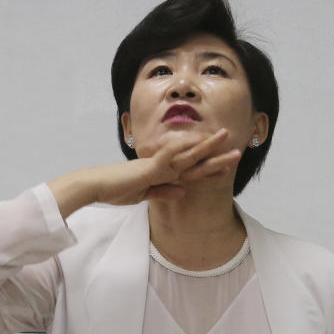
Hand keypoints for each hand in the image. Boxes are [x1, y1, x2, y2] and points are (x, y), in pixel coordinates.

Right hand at [48, 129, 240, 217]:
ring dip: (206, 146)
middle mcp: (163, 166)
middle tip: (236, 147)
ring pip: (187, 154)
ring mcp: (157, 165)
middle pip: (194, 160)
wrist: (96, 186)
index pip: (190, 171)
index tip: (226, 166)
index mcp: (162, 174)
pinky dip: (184, 149)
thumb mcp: (144, 195)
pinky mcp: (149, 167)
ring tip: (225, 138)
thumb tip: (183, 190)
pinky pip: (170, 156)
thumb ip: (163, 192)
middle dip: (215, 154)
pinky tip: (198, 143)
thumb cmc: (115, 190)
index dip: (209, 169)